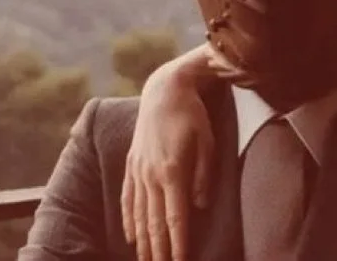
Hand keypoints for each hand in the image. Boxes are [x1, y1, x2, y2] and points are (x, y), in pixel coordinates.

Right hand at [121, 63, 214, 260]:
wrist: (164, 92)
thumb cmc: (192, 116)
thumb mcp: (208, 142)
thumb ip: (204, 176)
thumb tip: (200, 206)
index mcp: (173, 171)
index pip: (176, 217)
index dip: (178, 243)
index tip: (180, 260)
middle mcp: (151, 175)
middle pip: (155, 222)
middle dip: (159, 249)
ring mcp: (138, 171)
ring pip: (140, 214)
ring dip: (143, 240)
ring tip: (146, 260)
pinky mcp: (132, 165)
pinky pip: (128, 199)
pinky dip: (129, 220)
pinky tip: (131, 235)